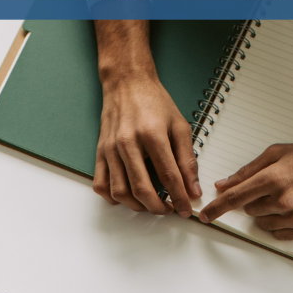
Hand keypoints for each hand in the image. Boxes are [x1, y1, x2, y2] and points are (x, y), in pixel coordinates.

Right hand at [91, 21, 199, 214]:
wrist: (127, 83)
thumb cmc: (154, 102)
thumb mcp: (179, 126)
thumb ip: (187, 159)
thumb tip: (192, 189)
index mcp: (152, 134)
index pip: (168, 177)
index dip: (179, 198)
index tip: (185, 209)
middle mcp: (128, 143)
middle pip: (142, 189)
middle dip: (158, 208)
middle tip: (169, 210)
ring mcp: (110, 149)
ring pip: (120, 192)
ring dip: (137, 206)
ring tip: (150, 204)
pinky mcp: (100, 152)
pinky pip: (101, 184)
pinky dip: (112, 197)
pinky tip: (126, 196)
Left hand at [197, 122, 292, 239]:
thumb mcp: (278, 153)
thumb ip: (247, 170)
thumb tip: (223, 184)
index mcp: (273, 177)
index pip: (235, 198)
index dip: (217, 208)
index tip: (206, 216)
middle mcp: (283, 199)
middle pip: (249, 210)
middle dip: (255, 200)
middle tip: (274, 187)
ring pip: (263, 223)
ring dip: (268, 212)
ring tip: (288, 196)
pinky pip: (280, 234)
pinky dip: (281, 224)